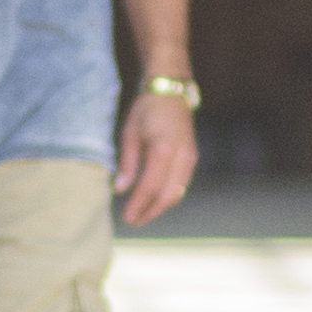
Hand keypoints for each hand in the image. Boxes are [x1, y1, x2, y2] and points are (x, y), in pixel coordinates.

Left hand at [115, 88, 199, 227]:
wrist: (171, 91)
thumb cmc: (146, 110)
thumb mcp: (130, 133)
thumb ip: (127, 164)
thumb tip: (119, 190)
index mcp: (162, 149)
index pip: (150, 187)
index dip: (138, 205)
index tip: (127, 218)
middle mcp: (181, 156)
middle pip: (167, 196)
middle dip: (150, 212)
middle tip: (133, 221)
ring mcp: (190, 157)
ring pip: (177, 192)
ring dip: (160, 207)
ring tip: (142, 214)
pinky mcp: (192, 157)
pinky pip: (182, 184)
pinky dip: (168, 196)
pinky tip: (154, 199)